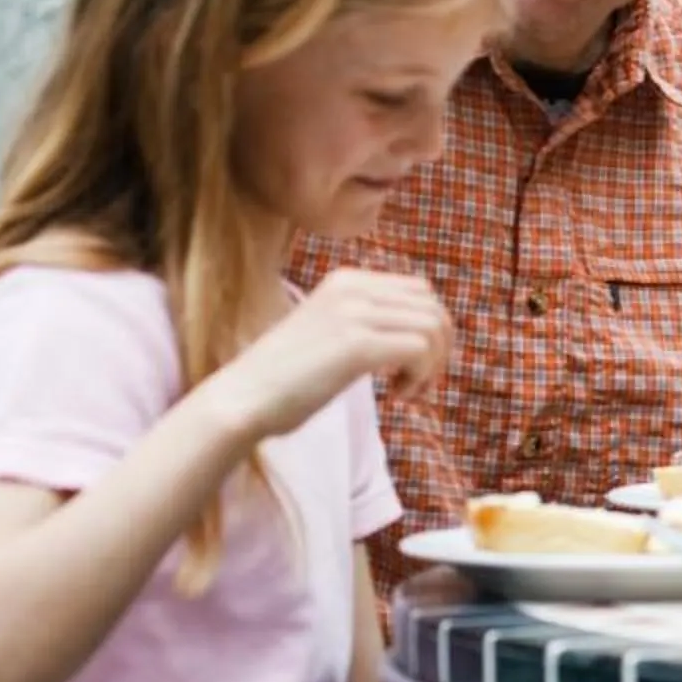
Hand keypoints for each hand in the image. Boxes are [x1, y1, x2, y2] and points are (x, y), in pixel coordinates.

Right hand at [213, 272, 452, 439]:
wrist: (241, 400)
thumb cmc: (284, 378)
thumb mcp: (331, 331)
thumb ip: (368, 321)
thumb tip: (423, 333)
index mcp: (347, 281)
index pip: (420, 292)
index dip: (429, 330)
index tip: (412, 366)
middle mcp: (353, 288)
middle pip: (433, 307)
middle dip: (439, 348)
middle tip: (417, 382)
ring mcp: (354, 313)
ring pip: (433, 328)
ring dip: (432, 366)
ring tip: (406, 391)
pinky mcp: (356, 344)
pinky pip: (421, 349)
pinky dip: (422, 376)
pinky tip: (397, 396)